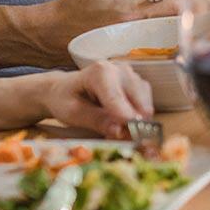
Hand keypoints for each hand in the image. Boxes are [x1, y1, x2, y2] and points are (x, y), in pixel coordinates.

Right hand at [36, 0, 197, 64]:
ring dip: (186, 16)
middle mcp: (138, 37)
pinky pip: (162, 44)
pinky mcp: (134, 57)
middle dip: (194, 3)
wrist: (54, 33)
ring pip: (175, 35)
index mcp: (133, 16)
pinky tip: (172, 17)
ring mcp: (137, 51)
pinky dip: (172, 28)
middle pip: (182, 23)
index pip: (177, 6)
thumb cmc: (81, 3)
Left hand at [38, 61, 152, 139]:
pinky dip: (140, 116)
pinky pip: (145, 102)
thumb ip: (96, 120)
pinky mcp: (137, 83)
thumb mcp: (73, 113)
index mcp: (100, 72)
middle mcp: (119, 69)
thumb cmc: (65, 100)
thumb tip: (120, 130)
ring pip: (144, 100)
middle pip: (136, 97)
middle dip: (134, 121)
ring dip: (138, 120)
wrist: (64, 89)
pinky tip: (127, 124)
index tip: (130, 134)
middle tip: (126, 141)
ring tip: (124, 134)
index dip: (124, 117)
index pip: (116, 97)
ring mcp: (130, 75)